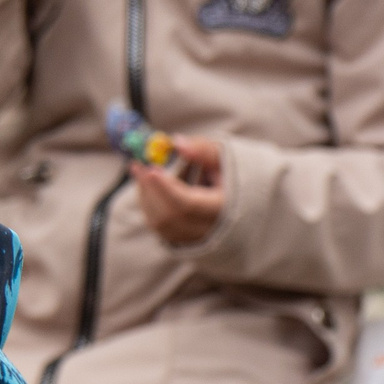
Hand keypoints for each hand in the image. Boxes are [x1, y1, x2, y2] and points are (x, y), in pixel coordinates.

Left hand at [132, 133, 225, 247]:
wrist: (246, 199)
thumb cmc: (233, 174)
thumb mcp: (225, 157)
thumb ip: (203, 150)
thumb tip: (177, 143)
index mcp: (224, 209)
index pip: (188, 205)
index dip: (166, 188)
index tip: (151, 169)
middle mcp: (210, 230)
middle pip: (170, 216)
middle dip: (150, 190)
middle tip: (137, 165)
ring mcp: (195, 238)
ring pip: (161, 224)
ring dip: (146, 196)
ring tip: (142, 171)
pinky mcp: (183, 240)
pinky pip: (159, 227)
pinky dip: (150, 205)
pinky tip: (149, 186)